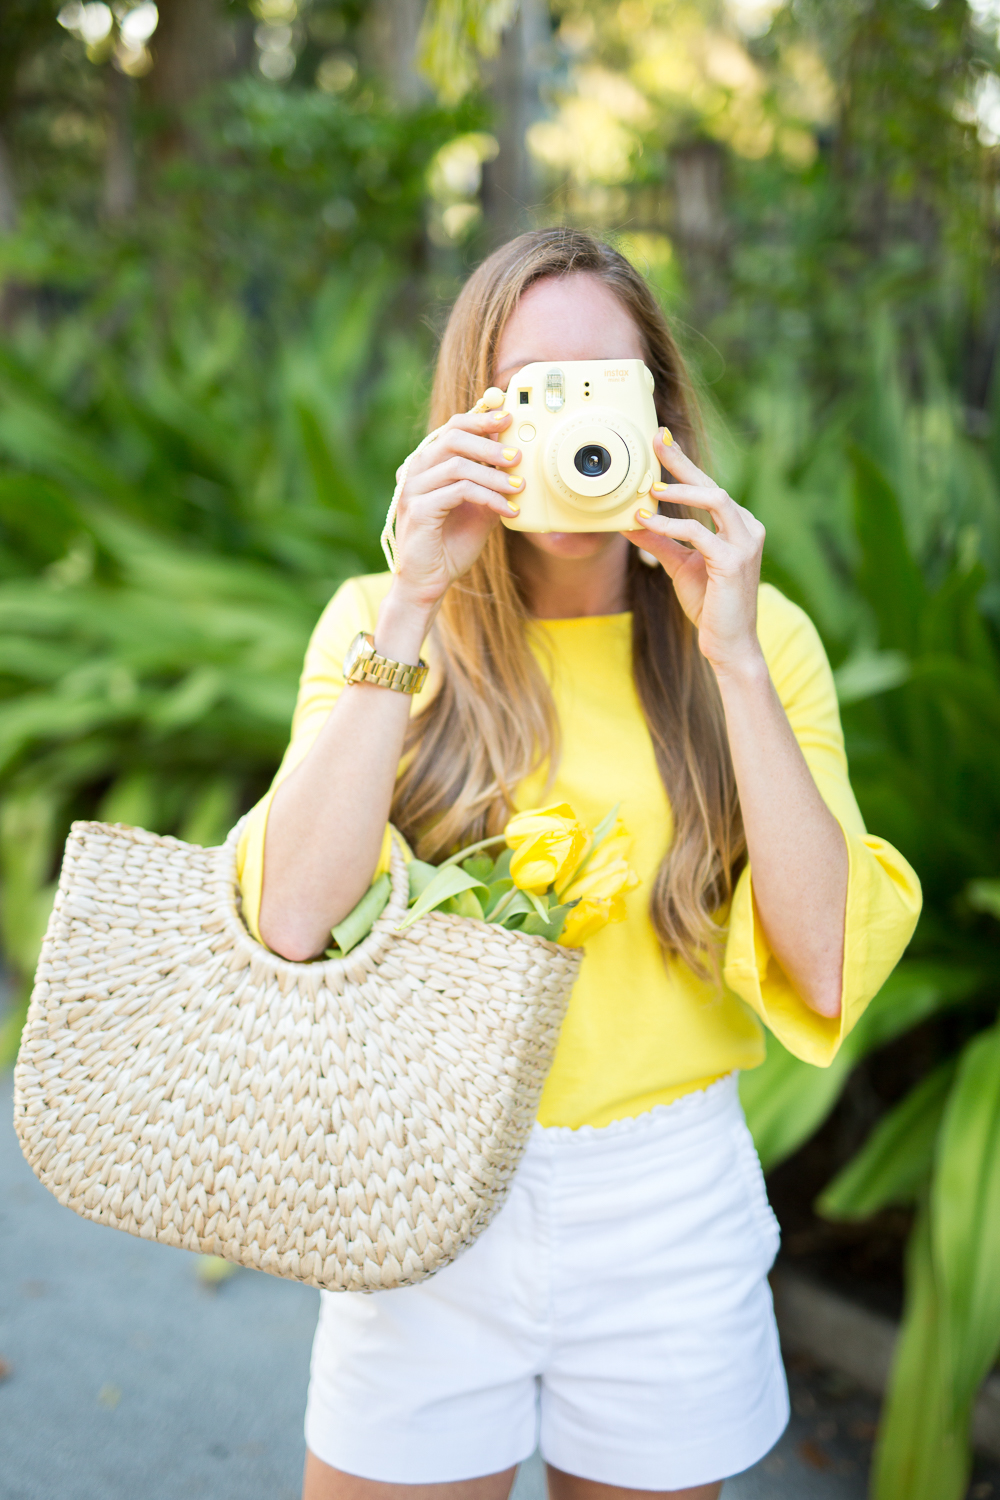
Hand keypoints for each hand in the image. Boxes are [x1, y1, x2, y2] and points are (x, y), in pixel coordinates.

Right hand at [391, 407, 524, 608]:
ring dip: (494, 475)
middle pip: (452, 437)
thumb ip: (489, 482)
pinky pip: (460, 491)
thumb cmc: (450, 545)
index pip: (451, 428)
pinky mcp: (419, 510)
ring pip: (458, 464)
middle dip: (490, 442)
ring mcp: (413, 489)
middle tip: (518, 455)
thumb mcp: (478, 508)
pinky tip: (508, 510)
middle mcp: (415, 471)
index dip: (480, 419)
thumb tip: (515, 458)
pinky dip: (489, 498)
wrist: (429, 582)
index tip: (508, 416)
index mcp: (427, 465)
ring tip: (519, 486)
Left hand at [623, 430, 765, 676]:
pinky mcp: (734, 562)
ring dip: (679, 492)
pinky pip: (700, 534)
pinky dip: (672, 526)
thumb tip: (630, 520)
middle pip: (712, 484)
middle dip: (682, 462)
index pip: (709, 487)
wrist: (729, 643)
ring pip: (714, 500)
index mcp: (738, 525)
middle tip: (655, 442)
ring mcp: (745, 543)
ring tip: (650, 489)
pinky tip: (649, 523)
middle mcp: (747, 528)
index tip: (661, 441)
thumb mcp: (679, 565)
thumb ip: (659, 541)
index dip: (684, 463)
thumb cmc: (710, 604)